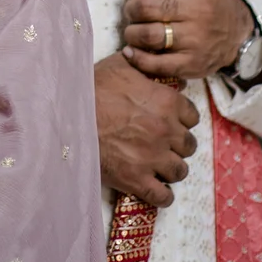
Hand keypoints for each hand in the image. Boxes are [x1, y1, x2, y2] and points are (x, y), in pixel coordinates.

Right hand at [93, 51, 198, 206]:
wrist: (69, 115)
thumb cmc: (93, 88)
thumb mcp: (121, 65)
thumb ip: (147, 65)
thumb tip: (163, 65)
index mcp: (166, 102)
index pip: (192, 117)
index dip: (182, 120)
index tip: (172, 123)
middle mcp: (166, 131)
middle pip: (188, 145)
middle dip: (178, 145)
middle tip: (164, 145)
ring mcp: (153, 158)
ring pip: (179, 171)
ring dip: (171, 169)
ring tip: (159, 167)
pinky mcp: (137, 180)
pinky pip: (163, 196)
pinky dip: (163, 195)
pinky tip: (155, 189)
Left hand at [109, 0, 253, 80]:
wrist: (235, 31)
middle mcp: (198, 9)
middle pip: (144, 8)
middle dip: (130, 10)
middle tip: (132, 12)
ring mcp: (196, 38)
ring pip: (148, 35)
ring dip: (132, 34)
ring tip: (134, 31)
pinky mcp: (193, 63)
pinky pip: (157, 63)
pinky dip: (138, 58)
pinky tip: (133, 51)